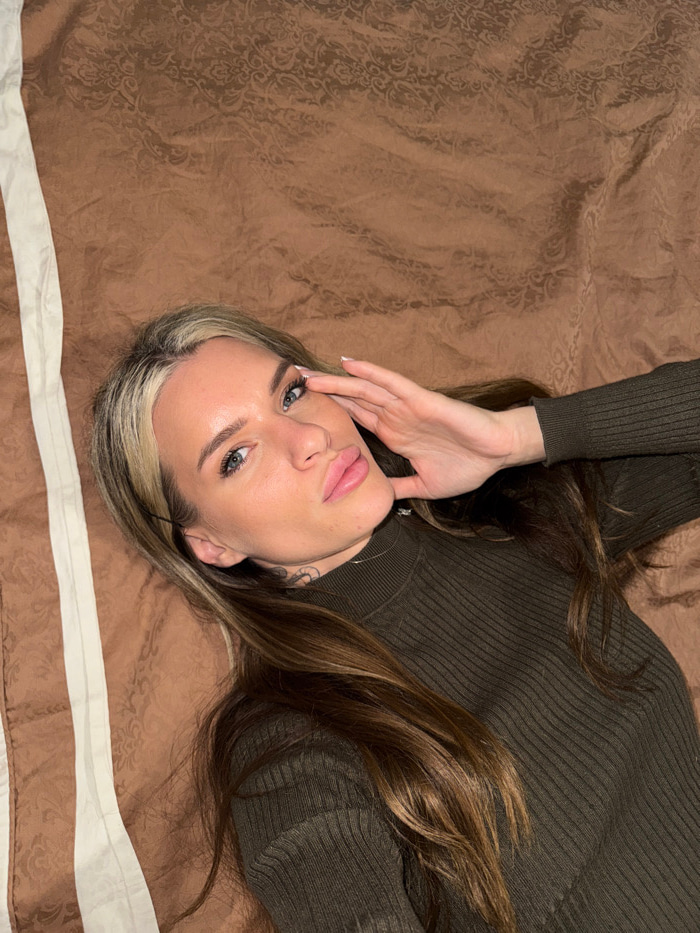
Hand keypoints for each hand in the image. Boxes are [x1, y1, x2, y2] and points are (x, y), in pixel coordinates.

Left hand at [301, 359, 545, 500]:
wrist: (496, 455)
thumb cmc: (467, 466)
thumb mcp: (424, 485)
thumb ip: (399, 487)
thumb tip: (378, 497)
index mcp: (394, 434)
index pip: (355, 419)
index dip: (331, 411)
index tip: (304, 410)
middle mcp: (395, 416)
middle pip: (352, 399)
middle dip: (324, 392)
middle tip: (293, 383)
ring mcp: (406, 406)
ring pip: (364, 389)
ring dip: (337, 381)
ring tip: (308, 375)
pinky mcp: (421, 400)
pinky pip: (391, 383)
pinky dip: (370, 372)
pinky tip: (350, 363)